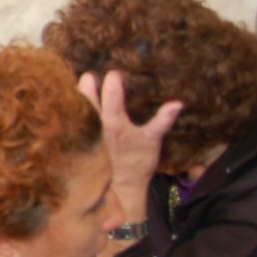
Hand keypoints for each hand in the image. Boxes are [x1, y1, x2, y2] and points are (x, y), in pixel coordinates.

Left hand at [79, 70, 182, 219]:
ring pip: (78, 96)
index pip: (110, 89)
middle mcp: (96, 118)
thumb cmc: (138, 161)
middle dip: (93, 77)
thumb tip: (178, 103)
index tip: (122, 73)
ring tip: (98, 83)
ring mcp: (88, 123)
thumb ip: (163, 120)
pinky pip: (79, 107)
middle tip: (106, 76)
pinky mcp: (85, 128)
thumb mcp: (153, 140)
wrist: (123, 182)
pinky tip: (92, 96)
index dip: (115, 76)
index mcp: (113, 120)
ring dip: (85, 87)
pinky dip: (83, 99)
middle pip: (84, 87)